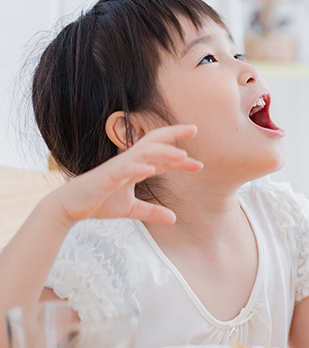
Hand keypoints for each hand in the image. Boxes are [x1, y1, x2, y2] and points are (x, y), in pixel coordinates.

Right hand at [47, 125, 202, 228]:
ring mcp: (118, 167)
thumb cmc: (100, 202)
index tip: (199, 162)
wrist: (71, 207)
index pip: (162, 156)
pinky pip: (125, 168)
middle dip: (173, 134)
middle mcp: (129, 161)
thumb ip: (152, 211)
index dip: (180, 156)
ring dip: (164, 151)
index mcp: (136, 166)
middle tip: (194, 128)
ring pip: (143, 151)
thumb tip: (174, 219)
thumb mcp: (131, 209)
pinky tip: (152, 169)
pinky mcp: (107, 176)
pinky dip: (139, 167)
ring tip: (183, 155)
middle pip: (154, 142)